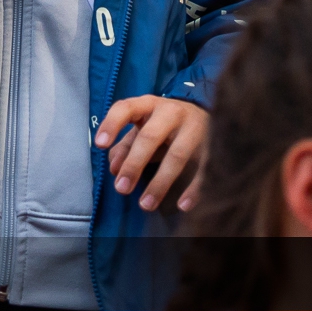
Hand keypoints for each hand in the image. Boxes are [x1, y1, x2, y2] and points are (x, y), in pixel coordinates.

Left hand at [95, 95, 209, 211]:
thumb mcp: (143, 128)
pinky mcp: (212, 144)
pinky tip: (183, 205)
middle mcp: (171, 112)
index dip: (112, 124)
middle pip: (150, 136)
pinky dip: (193, 189)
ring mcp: (194, 127)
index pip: (126, 108)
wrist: (206, 114)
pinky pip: (203, 168)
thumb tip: (114, 168)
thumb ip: (125, 146)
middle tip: (121, 189)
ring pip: (177, 155)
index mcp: (148, 105)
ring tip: (145, 205)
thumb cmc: (164, 125)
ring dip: (160, 182)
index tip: (99, 144)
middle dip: (134, 163)